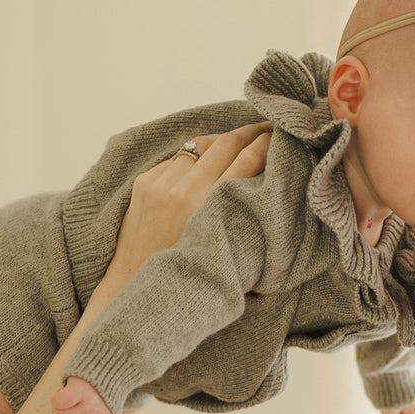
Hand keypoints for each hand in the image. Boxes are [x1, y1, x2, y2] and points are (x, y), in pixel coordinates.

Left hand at [50, 376, 115, 413]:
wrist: (110, 381)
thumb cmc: (86, 383)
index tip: (61, 393)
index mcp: (82, 389)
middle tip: (65, 407)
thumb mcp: (72, 382)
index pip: (58, 401)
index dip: (55, 399)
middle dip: (59, 413)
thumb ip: (62, 399)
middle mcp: (92, 404)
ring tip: (74, 412)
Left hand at [108, 122, 271, 282]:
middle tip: (266, 127)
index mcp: (208, 209)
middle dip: (249, 132)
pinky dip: (194, 158)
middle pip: (225, 144)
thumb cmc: (187, 276)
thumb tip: (264, 185)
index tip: (280, 136)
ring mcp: (160, 183)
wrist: (134, 286)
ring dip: (221, 142)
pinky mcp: (144, 182)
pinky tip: (204, 164)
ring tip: (237, 142)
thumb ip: (245, 218)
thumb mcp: (226, 251)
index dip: (267, 143)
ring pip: (200, 145)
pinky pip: (177, 159)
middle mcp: (182, 191)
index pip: (246, 160)